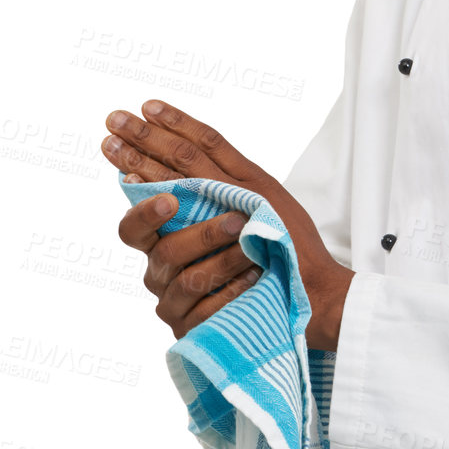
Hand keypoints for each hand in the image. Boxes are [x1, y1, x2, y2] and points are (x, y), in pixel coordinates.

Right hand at [102, 100, 354, 349]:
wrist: (313, 286)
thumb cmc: (277, 233)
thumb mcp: (250, 188)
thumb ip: (207, 159)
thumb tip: (155, 117)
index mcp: (168, 233)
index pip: (135, 215)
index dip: (136, 197)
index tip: (148, 179)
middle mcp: (164, 267)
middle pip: (154, 247)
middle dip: (184, 227)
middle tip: (201, 210)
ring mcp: (177, 302)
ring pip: (182, 278)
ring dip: (215, 253)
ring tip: (246, 237)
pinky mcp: (197, 331)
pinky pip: (204, 313)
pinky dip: (231, 289)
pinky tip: (253, 276)